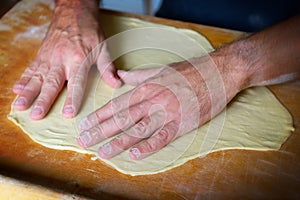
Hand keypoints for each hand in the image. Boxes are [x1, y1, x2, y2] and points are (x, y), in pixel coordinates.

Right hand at [13, 0, 120, 119]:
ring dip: (29, 92)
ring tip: (21, 105)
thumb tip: (116, 83)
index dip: (72, 98)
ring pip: (37, 77)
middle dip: (43, 100)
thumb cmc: (89, 31)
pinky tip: (17, 89)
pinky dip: (24, 79)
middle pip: (52, 83)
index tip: (68, 113)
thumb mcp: (103, 47)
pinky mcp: (41, 55)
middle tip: (37, 114)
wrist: (73, 12)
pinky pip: (31, 68)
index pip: (76, 83)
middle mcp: (61, 59)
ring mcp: (49, 57)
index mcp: (78, 59)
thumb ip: (107, 68)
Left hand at [77, 54, 244, 159]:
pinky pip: (162, 138)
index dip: (99, 116)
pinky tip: (134, 155)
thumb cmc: (189, 71)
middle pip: (122, 119)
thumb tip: (120, 76)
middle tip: (84, 141)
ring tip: (102, 152)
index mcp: (146, 88)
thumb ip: (138, 75)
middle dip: (101, 131)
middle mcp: (153, 101)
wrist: (217, 73)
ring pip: (137, 130)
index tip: (85, 125)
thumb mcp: (160, 69)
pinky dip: (148, 147)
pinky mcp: (182, 124)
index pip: (117, 104)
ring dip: (118, 142)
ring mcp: (167, 113)